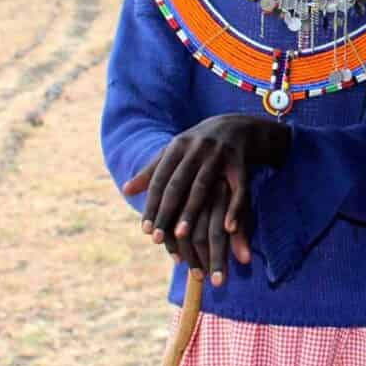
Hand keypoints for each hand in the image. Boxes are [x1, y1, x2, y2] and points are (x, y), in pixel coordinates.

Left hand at [121, 115, 289, 283]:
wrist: (236, 126)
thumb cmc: (197, 146)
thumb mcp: (174, 152)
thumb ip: (151, 171)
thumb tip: (125, 190)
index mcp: (177, 146)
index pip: (160, 180)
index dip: (152, 205)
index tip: (145, 230)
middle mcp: (196, 149)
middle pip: (178, 184)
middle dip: (166, 212)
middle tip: (157, 239)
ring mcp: (218, 155)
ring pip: (202, 186)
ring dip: (191, 211)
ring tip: (181, 236)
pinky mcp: (240, 163)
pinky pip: (238, 189)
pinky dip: (235, 208)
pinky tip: (228, 229)